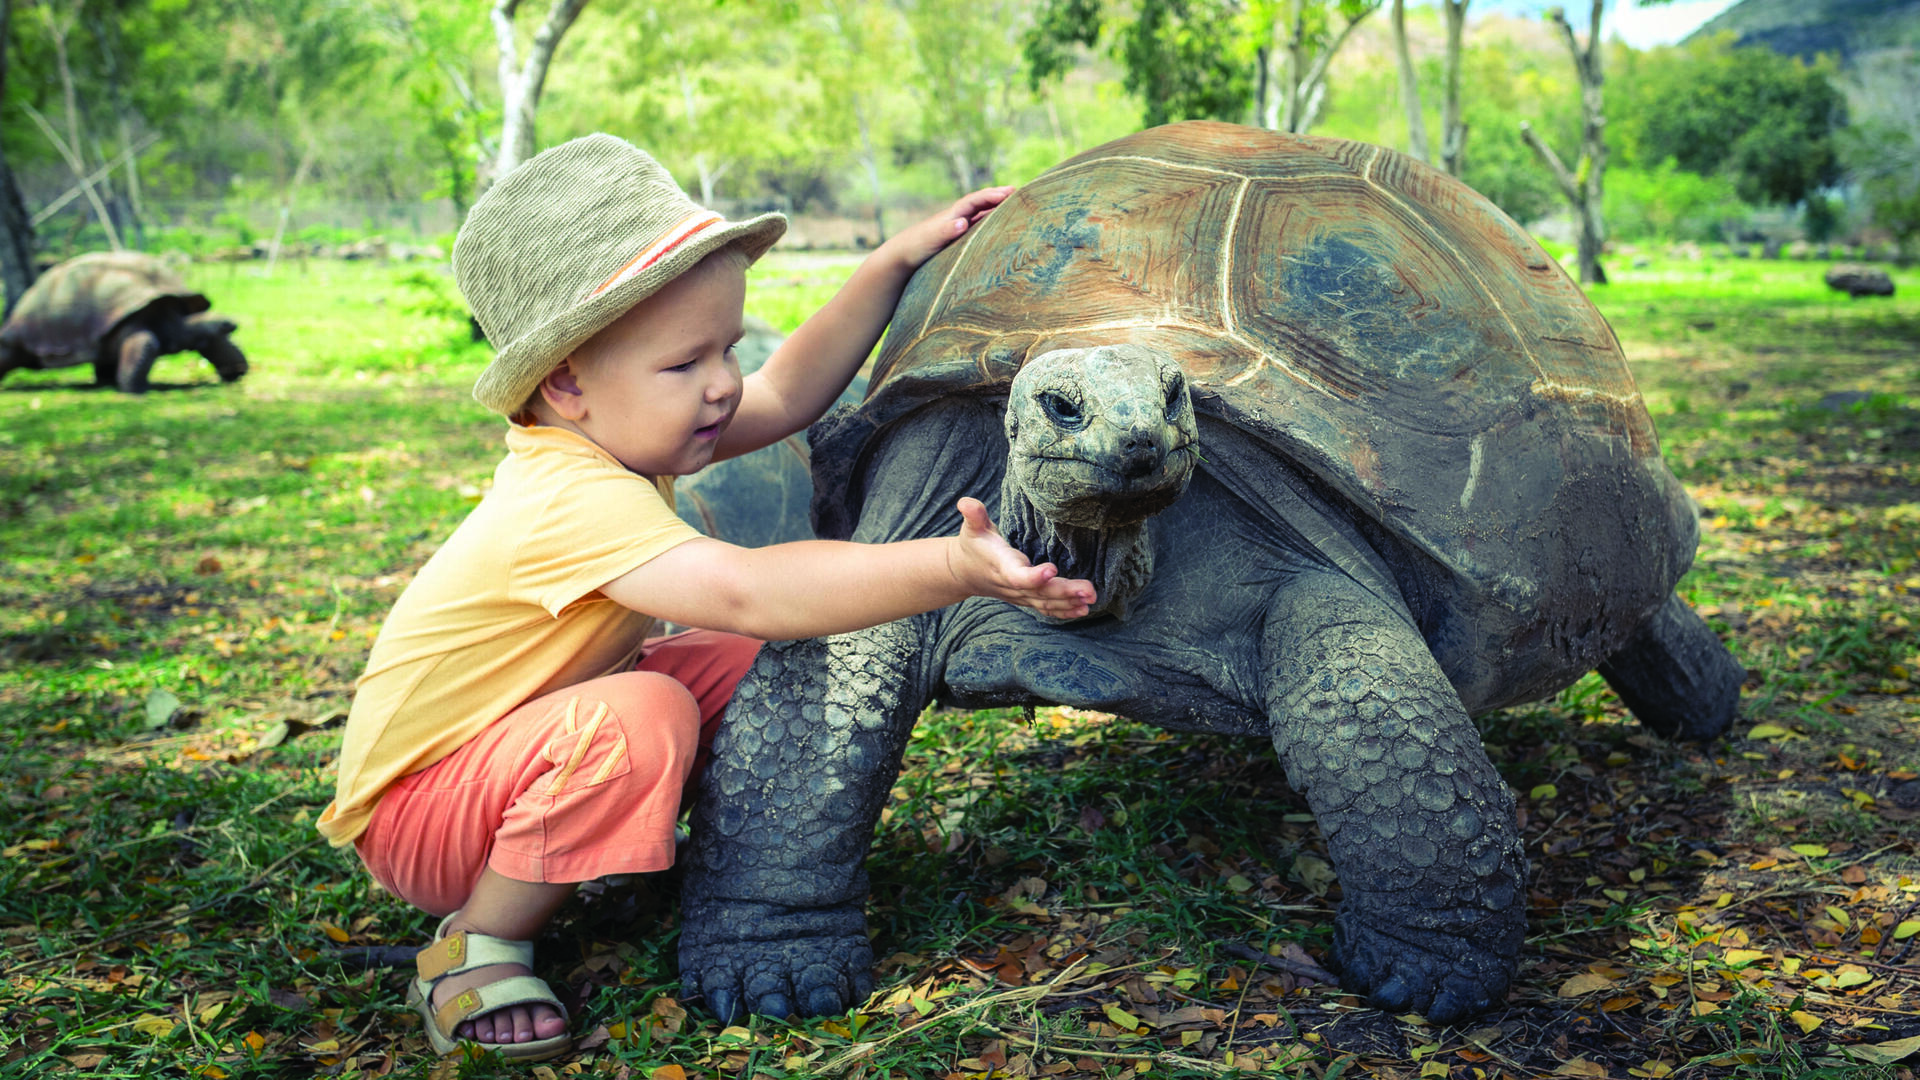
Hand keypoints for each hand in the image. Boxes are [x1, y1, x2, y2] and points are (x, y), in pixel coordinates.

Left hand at [886, 186, 1016, 272]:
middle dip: (999, 196)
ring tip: (1016, 206)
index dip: (991, 195)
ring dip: (997, 209)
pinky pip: (979, 227)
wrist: (902, 256)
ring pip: (982, 214)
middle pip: (981, 203)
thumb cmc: (916, 247)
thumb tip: (963, 223)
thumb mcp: (930, 239)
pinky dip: (991, 223)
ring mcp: (959, 228)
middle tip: (1019, 191)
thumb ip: (946, 231)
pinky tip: (1002, 227)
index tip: (1009, 192)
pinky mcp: (959, 239)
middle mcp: (957, 218)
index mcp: (952, 215)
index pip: (975, 200)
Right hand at [947, 497, 1095, 617]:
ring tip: (1091, 599)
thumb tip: (966, 502)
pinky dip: (1064, 611)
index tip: (1052, 570)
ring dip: (1070, 602)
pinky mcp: (1027, 599)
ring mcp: (1020, 595)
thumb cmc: (973, 545)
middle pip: (1040, 592)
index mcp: (1001, 566)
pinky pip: (1046, 608)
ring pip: (1046, 602)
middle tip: (1089, 590)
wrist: (965, 573)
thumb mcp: (972, 528)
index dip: (1033, 576)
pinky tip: (1083, 609)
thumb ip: (974, 515)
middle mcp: (1012, 585)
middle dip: (1065, 592)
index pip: (1017, 576)